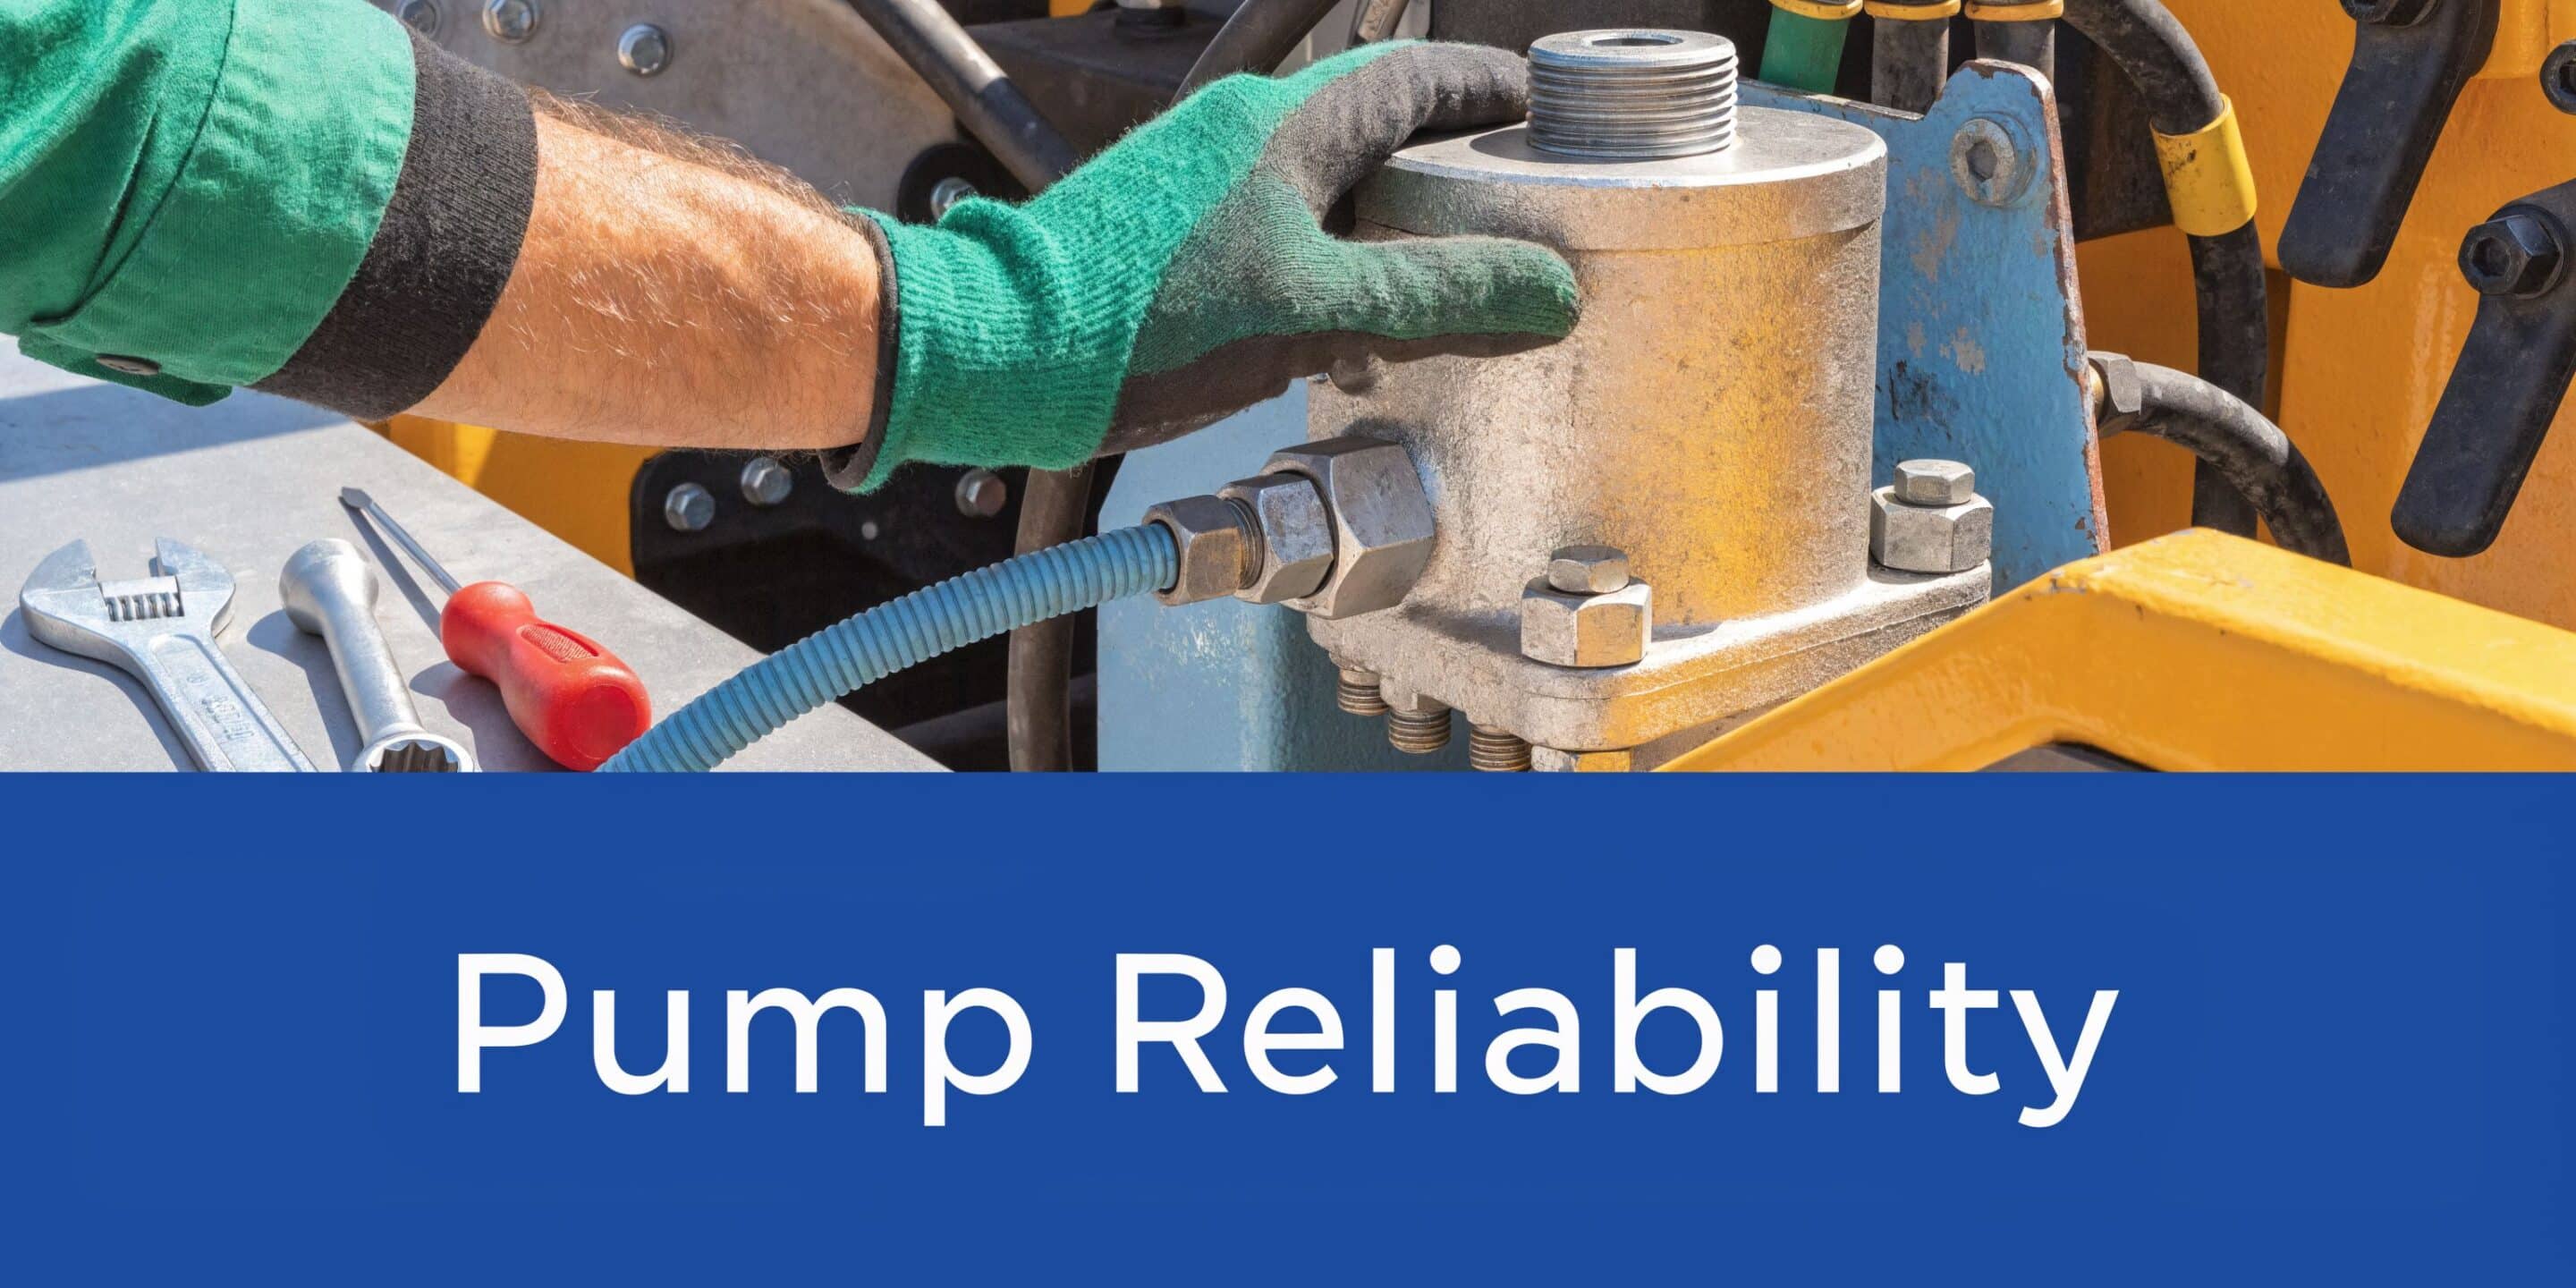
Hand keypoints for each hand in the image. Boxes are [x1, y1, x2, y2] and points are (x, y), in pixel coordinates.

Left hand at [839, 40, 1578, 490]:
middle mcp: (1243, 130)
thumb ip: (1436, 296)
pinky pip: (1278, 228)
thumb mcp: (1314, 313)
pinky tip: (1342, 336)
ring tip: (1444, 289)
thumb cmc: (1136, 320)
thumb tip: (1549, 289)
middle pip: (1380, 126)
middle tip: (1515, 216)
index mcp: (1288, 120)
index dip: (1496, 96)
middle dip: (1455, 169)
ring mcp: (1202, 176)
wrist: (995, 352)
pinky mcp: (1170, 230)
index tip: (1552, 124)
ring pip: (1327, 183)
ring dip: (1391, 226)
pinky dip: (1331, 266)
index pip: (1422, 74)